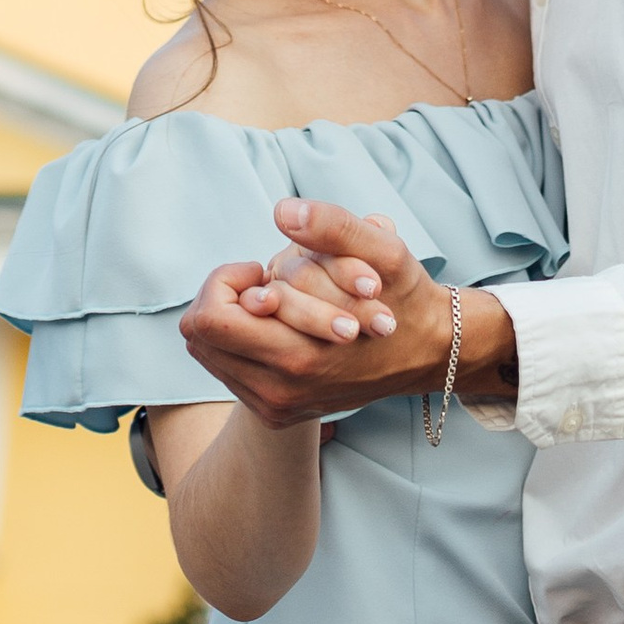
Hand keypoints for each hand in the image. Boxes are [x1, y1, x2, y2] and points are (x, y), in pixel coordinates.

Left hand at [180, 205, 515, 426]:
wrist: (425, 352)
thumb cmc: (404, 296)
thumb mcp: (384, 251)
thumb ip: (334, 226)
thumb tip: (283, 211)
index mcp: (298, 356)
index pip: (209, 318)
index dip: (227, 280)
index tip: (263, 269)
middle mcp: (277, 391)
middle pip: (198, 338)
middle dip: (224, 297)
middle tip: (264, 282)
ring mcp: (273, 406)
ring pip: (208, 353)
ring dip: (232, 319)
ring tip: (275, 302)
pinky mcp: (274, 412)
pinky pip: (227, 369)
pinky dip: (242, 340)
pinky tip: (279, 324)